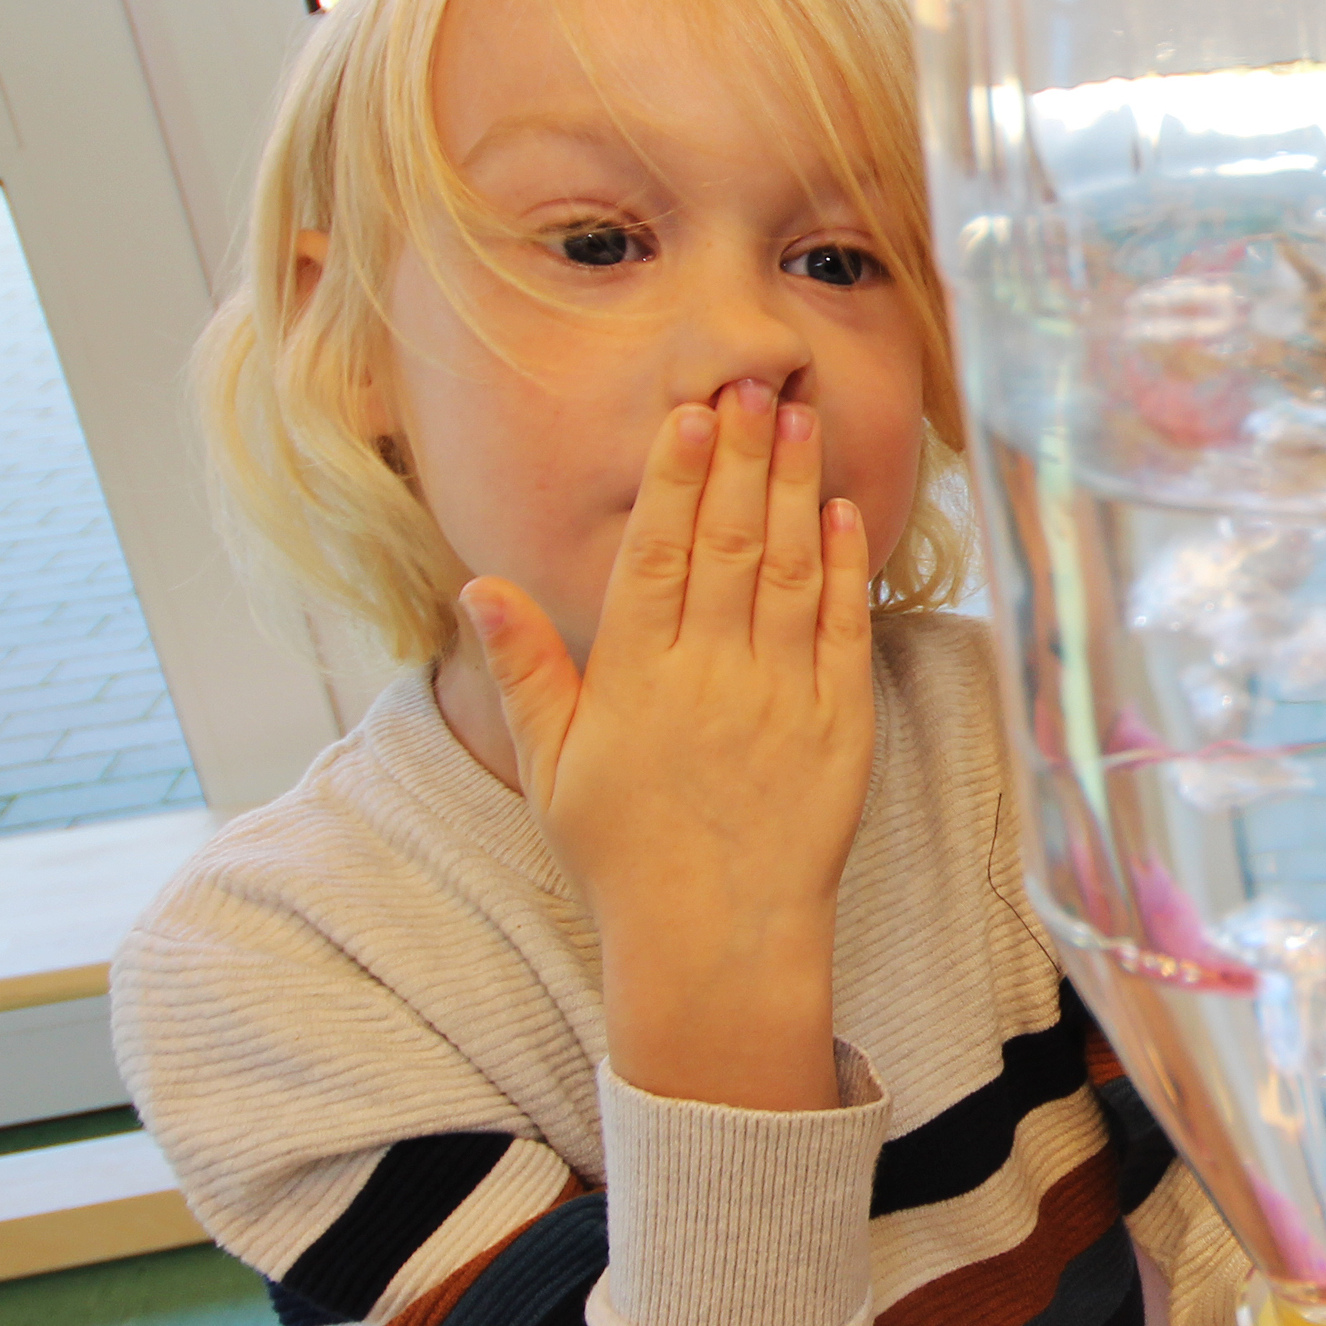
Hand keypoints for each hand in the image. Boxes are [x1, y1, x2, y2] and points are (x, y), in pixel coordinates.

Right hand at [460, 383, 872, 1111]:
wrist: (717, 942)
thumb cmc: (625, 859)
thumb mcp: (553, 770)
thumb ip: (527, 671)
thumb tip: (479, 583)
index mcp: (637, 680)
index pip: (655, 554)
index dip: (674, 477)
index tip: (687, 413)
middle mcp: (712, 677)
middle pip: (728, 543)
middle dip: (740, 457)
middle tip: (753, 383)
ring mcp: (781, 698)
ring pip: (791, 573)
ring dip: (795, 491)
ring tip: (799, 421)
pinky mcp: (840, 728)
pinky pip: (845, 633)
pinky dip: (846, 570)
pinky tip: (843, 514)